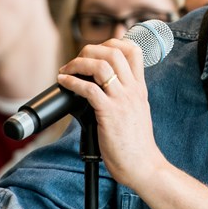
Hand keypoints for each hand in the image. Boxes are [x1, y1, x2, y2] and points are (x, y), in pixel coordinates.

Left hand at [57, 37, 165, 187]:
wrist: (144, 166)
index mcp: (139, 88)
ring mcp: (122, 100)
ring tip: (66, 70)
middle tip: (76, 60)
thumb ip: (125, 97)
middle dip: (90, 49)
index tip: (96, 49)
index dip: (113, 42)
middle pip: (114, 51)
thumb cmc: (136, 145)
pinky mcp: (110, 113)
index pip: (133, 50)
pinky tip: (64, 83)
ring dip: (78, 63)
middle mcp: (132, 90)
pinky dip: (72, 82)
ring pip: (101, 65)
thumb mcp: (137, 113)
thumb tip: (102, 89)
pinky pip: (89, 89)